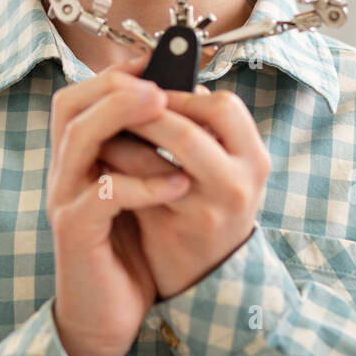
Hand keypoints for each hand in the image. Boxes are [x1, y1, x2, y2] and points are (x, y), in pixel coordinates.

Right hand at [45, 54, 191, 355]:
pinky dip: (143, 183)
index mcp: (76, 158)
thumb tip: (180, 103)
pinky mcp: (76, 232)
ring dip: (125, 120)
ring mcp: (65, 200)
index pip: (78, 95)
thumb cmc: (126, 248)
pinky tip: (178, 184)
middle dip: (116, 87)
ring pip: (81, 139)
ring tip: (167, 113)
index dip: (115, 73)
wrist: (104, 314)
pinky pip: (105, 193)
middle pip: (70, 106)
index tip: (155, 60)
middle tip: (159, 84)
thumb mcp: (137, 189)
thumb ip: (145, 150)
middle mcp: (63, 172)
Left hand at [99, 84, 269, 300]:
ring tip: (103, 126)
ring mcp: (206, 211)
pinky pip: (135, 189)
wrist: (210, 276)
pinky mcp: (172, 232)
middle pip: (186, 132)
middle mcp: (238, 184)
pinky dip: (115, 168)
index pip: (222, 107)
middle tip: (117, 102)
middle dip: (144, 113)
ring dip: (120, 138)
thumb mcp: (223, 166)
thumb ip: (200, 128)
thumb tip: (156, 79)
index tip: (153, 89)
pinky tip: (102, 160)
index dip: (183, 93)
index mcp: (253, 158)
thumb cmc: (210, 206)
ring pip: (153, 161)